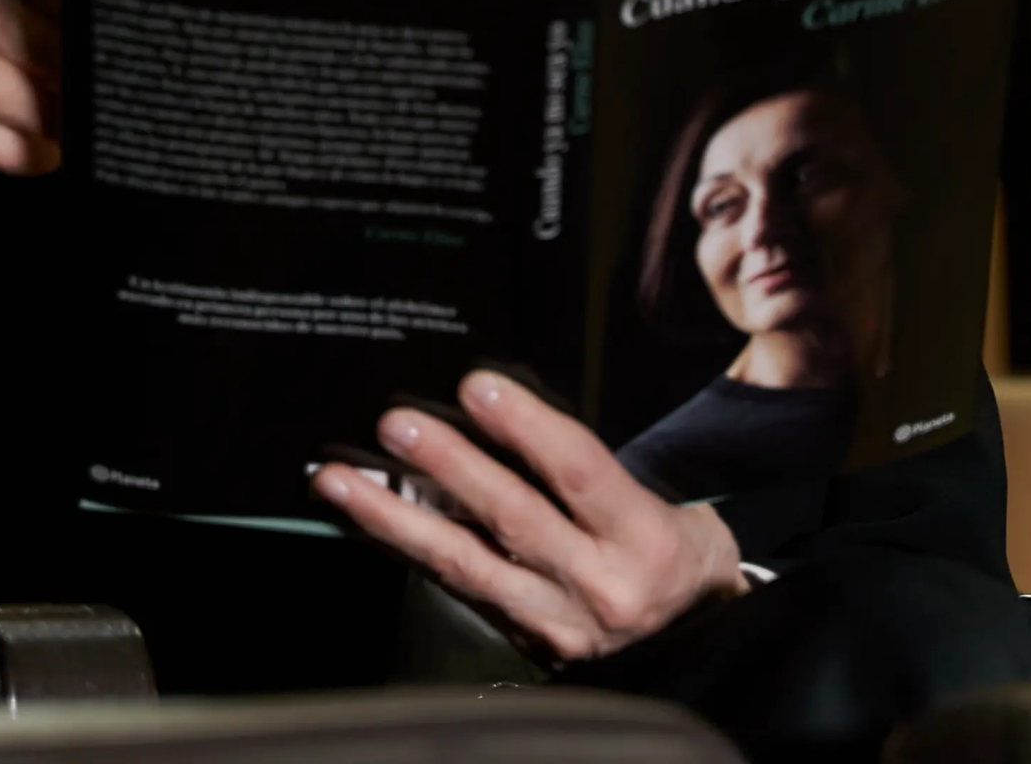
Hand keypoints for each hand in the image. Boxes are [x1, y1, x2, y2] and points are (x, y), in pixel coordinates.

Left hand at [310, 369, 744, 663]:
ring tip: (342, 480)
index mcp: (643, 539)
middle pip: (513, 520)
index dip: (526, 427)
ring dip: (395, 517)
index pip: (578, 472)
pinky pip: (454, 587)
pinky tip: (366, 518)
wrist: (688, 632)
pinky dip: (406, 549)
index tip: (478, 387)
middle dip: (449, 468)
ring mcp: (555, 623)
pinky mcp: (523, 642)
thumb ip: (581, 465)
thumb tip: (493, 407)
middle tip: (397, 425)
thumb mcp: (654, 498)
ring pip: (464, 565)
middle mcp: (599, 587)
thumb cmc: (667, 545)